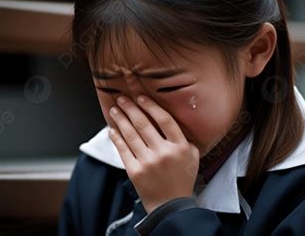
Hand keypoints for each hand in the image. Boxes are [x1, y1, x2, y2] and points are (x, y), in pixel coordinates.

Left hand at [108, 95, 199, 213]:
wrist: (170, 206)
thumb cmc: (181, 180)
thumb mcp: (192, 158)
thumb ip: (186, 139)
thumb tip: (171, 121)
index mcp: (180, 147)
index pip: (164, 120)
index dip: (151, 106)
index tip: (141, 97)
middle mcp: (164, 153)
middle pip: (144, 124)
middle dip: (131, 108)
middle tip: (123, 98)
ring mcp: (148, 162)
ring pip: (131, 135)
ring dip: (121, 119)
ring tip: (115, 109)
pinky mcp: (135, 172)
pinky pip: (123, 150)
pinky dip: (116, 138)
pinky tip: (112, 129)